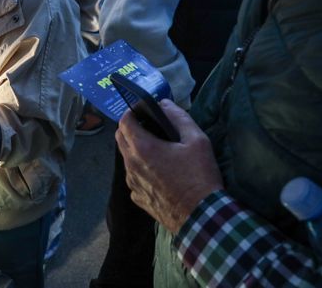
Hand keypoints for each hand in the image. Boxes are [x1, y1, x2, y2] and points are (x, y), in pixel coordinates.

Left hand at [116, 99, 223, 233]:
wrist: (201, 217)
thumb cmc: (199, 176)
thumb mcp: (197, 141)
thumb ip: (179, 117)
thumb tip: (164, 104)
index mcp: (142, 147)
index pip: (124, 121)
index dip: (131, 112)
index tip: (142, 111)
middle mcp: (130, 164)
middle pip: (120, 138)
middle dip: (130, 129)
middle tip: (150, 128)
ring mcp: (131, 183)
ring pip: (126, 159)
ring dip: (135, 150)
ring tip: (157, 151)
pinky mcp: (137, 198)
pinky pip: (133, 178)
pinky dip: (141, 170)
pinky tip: (158, 174)